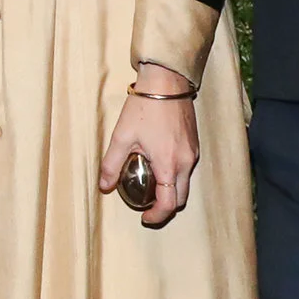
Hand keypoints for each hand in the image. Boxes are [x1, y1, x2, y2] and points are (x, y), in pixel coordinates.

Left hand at [98, 88, 197, 228]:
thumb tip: (105, 186)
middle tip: (147, 206)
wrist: (167, 81)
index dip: (157, 216)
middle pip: (181, 197)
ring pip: (185, 183)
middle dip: (165, 207)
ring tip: (150, 185)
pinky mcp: (194, 143)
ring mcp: (193, 152)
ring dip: (171, 190)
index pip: (169, 203)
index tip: (145, 217)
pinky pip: (187, 168)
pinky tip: (158, 165)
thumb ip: (112, 164)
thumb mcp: (121, 136)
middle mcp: (186, 161)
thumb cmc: (144, 106)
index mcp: (169, 164)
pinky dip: (175, 175)